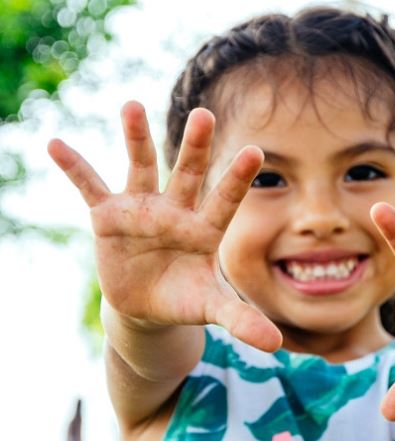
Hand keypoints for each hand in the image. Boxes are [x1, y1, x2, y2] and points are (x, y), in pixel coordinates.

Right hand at [48, 101, 281, 351]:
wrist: (148, 303)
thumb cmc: (186, 298)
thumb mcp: (211, 308)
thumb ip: (241, 319)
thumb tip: (277, 344)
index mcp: (205, 229)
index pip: (225, 199)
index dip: (238, 178)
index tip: (255, 150)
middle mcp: (177, 210)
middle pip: (188, 173)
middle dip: (195, 147)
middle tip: (204, 114)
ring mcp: (142, 208)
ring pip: (141, 167)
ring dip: (136, 138)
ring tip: (131, 105)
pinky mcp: (109, 217)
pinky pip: (91, 187)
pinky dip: (75, 168)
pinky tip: (56, 145)